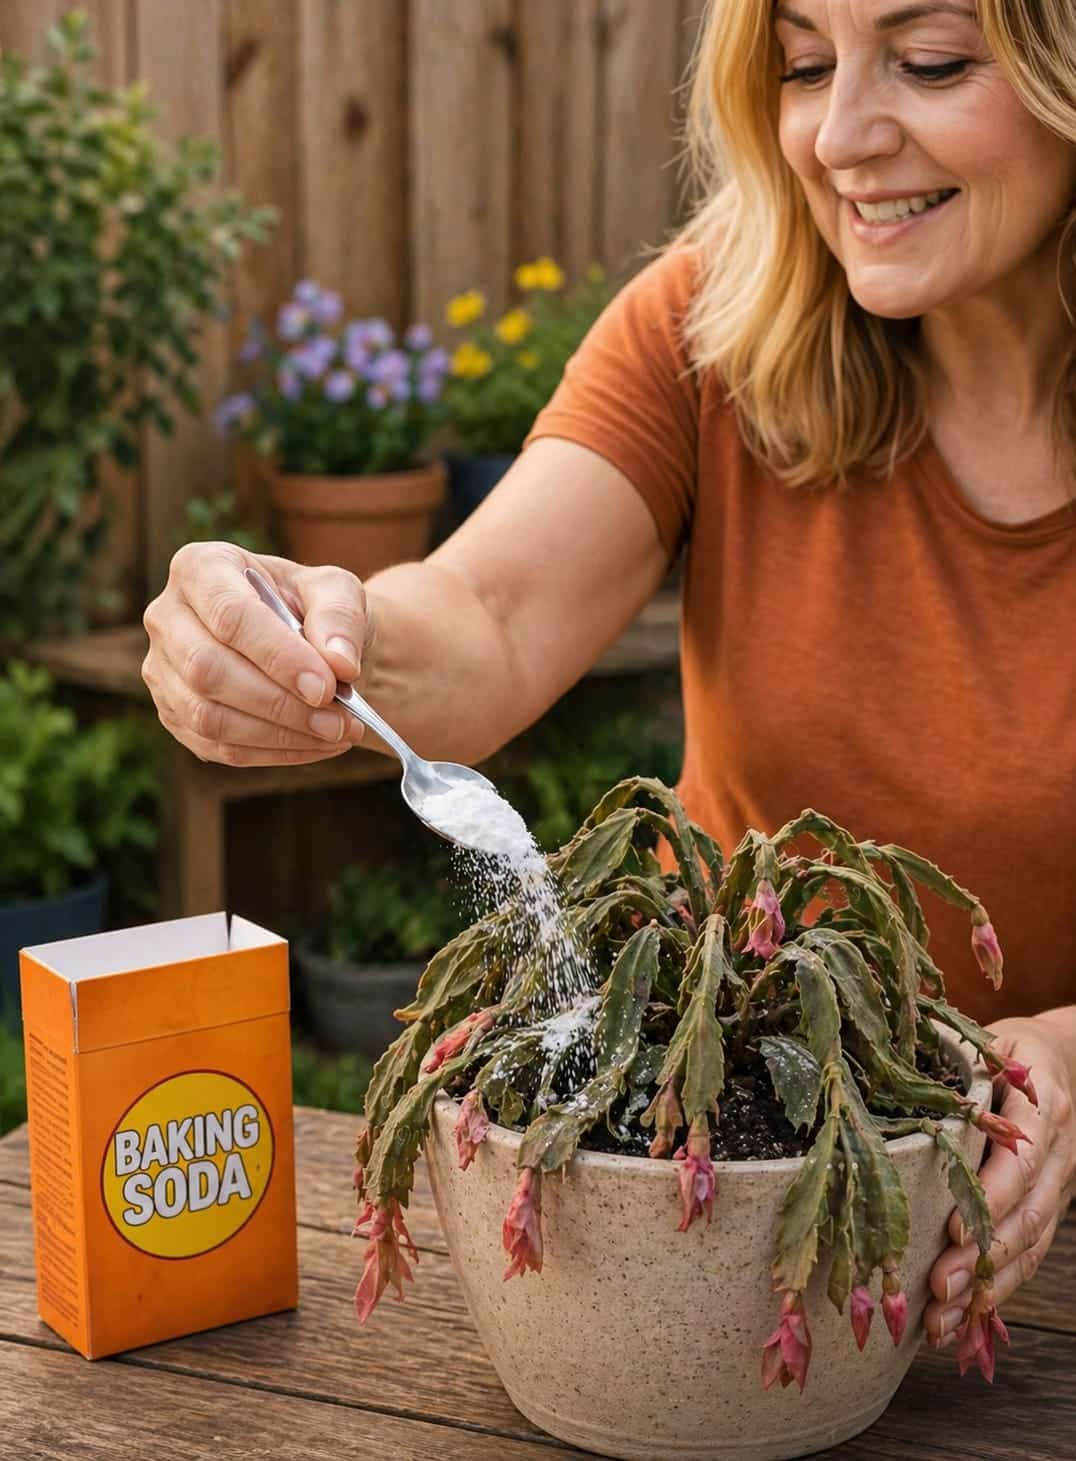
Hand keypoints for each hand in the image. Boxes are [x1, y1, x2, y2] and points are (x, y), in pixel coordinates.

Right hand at [142, 542, 371, 765]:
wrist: (307, 644)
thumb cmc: (315, 608)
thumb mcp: (338, 592)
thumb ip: (340, 618)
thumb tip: (339, 663)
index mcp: (201, 567)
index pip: (229, 614)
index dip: (277, 655)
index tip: (327, 686)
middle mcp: (167, 617)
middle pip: (208, 669)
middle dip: (279, 702)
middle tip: (339, 720)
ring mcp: (163, 670)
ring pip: (207, 716)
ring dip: (279, 733)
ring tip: (336, 733)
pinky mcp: (175, 716)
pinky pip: (217, 747)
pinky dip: (273, 752)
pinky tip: (316, 745)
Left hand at [925, 1017, 1075, 1347]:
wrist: (1066, 1059)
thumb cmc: (1010, 1047)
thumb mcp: (988, 1041)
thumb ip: (951, 1061)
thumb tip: (880, 1066)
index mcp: (1042, 1107)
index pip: (1023, 1162)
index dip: (991, 1200)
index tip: (952, 1230)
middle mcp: (1058, 1154)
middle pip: (1025, 1217)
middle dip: (980, 1261)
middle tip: (936, 1290)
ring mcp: (1056, 1187)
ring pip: (1028, 1247)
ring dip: (985, 1289)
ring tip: (940, 1321)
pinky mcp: (1045, 1209)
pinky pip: (1026, 1256)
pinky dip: (994, 1291)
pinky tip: (959, 1318)